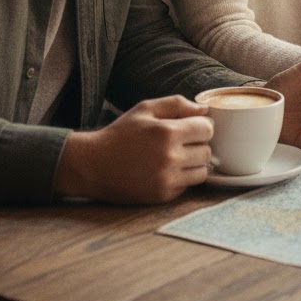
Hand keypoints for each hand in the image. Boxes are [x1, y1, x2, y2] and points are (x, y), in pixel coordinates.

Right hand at [55, 96, 212, 203]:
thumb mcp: (145, 109)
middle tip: (181, 142)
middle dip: (198, 145)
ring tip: (176, 157)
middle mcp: (170, 158)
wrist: (92, 165)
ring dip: (194, 163)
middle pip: (207, 151)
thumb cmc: (120, 134)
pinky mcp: (162, 195)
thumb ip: (177, 104)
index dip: (201, 126)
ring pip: (202, 171)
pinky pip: (187, 186)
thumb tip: (204, 110)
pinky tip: (165, 170)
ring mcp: (167, 179)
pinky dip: (182, 177)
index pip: (207, 129)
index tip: (190, 127)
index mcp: (167, 132)